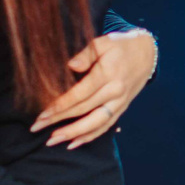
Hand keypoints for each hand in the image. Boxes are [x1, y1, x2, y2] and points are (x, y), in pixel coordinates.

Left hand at [32, 29, 155, 147]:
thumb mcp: (103, 42)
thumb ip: (86, 54)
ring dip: (74, 134)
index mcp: (108, 74)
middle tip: (37, 128)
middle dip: (59, 121)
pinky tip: (74, 142)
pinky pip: (106, 126)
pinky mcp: (122, 107)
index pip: (80, 94)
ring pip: (96, 123)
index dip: (60, 106)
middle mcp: (115, 91)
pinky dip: (90, 136)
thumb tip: (70, 66)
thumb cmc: (120, 45)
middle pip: (84, 111)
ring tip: (53, 140)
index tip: (42, 114)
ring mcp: (120, 101)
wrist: (147, 52)